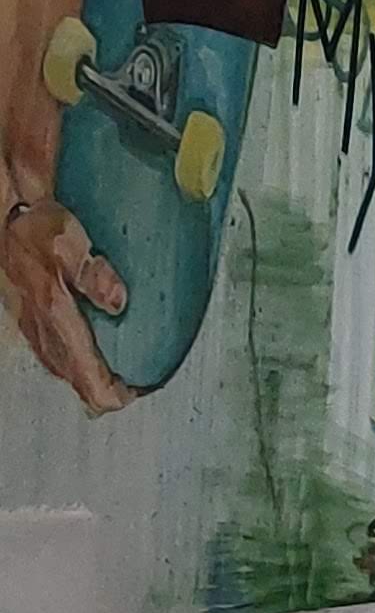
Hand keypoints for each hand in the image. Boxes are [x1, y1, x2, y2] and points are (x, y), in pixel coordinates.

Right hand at [2, 196, 133, 412]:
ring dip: (79, 376)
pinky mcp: (26, 310)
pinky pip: (46, 346)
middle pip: (68, 372)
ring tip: (102, 384)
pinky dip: (64, 359)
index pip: (81, 366)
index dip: (103, 390)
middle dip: (95, 389)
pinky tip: (73, 354)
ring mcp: (29, 319)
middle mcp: (39, 323)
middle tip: (120, 395)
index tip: (125, 398)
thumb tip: (118, 301)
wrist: (3, 214)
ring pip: (55, 362)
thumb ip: (93, 273)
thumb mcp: (69, 243)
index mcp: (52, 312)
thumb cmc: (32, 225)